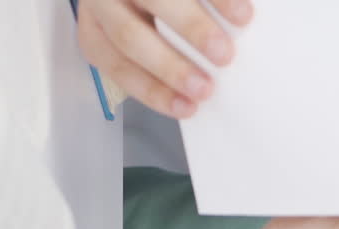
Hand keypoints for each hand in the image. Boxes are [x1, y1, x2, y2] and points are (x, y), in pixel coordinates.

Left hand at [76, 0, 252, 118]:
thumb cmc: (152, 7)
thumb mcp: (140, 29)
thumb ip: (162, 54)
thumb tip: (200, 86)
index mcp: (98, 26)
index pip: (117, 63)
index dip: (151, 89)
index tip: (188, 108)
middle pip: (130, 35)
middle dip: (169, 66)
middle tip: (205, 87)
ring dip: (193, 30)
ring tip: (225, 53)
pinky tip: (240, 15)